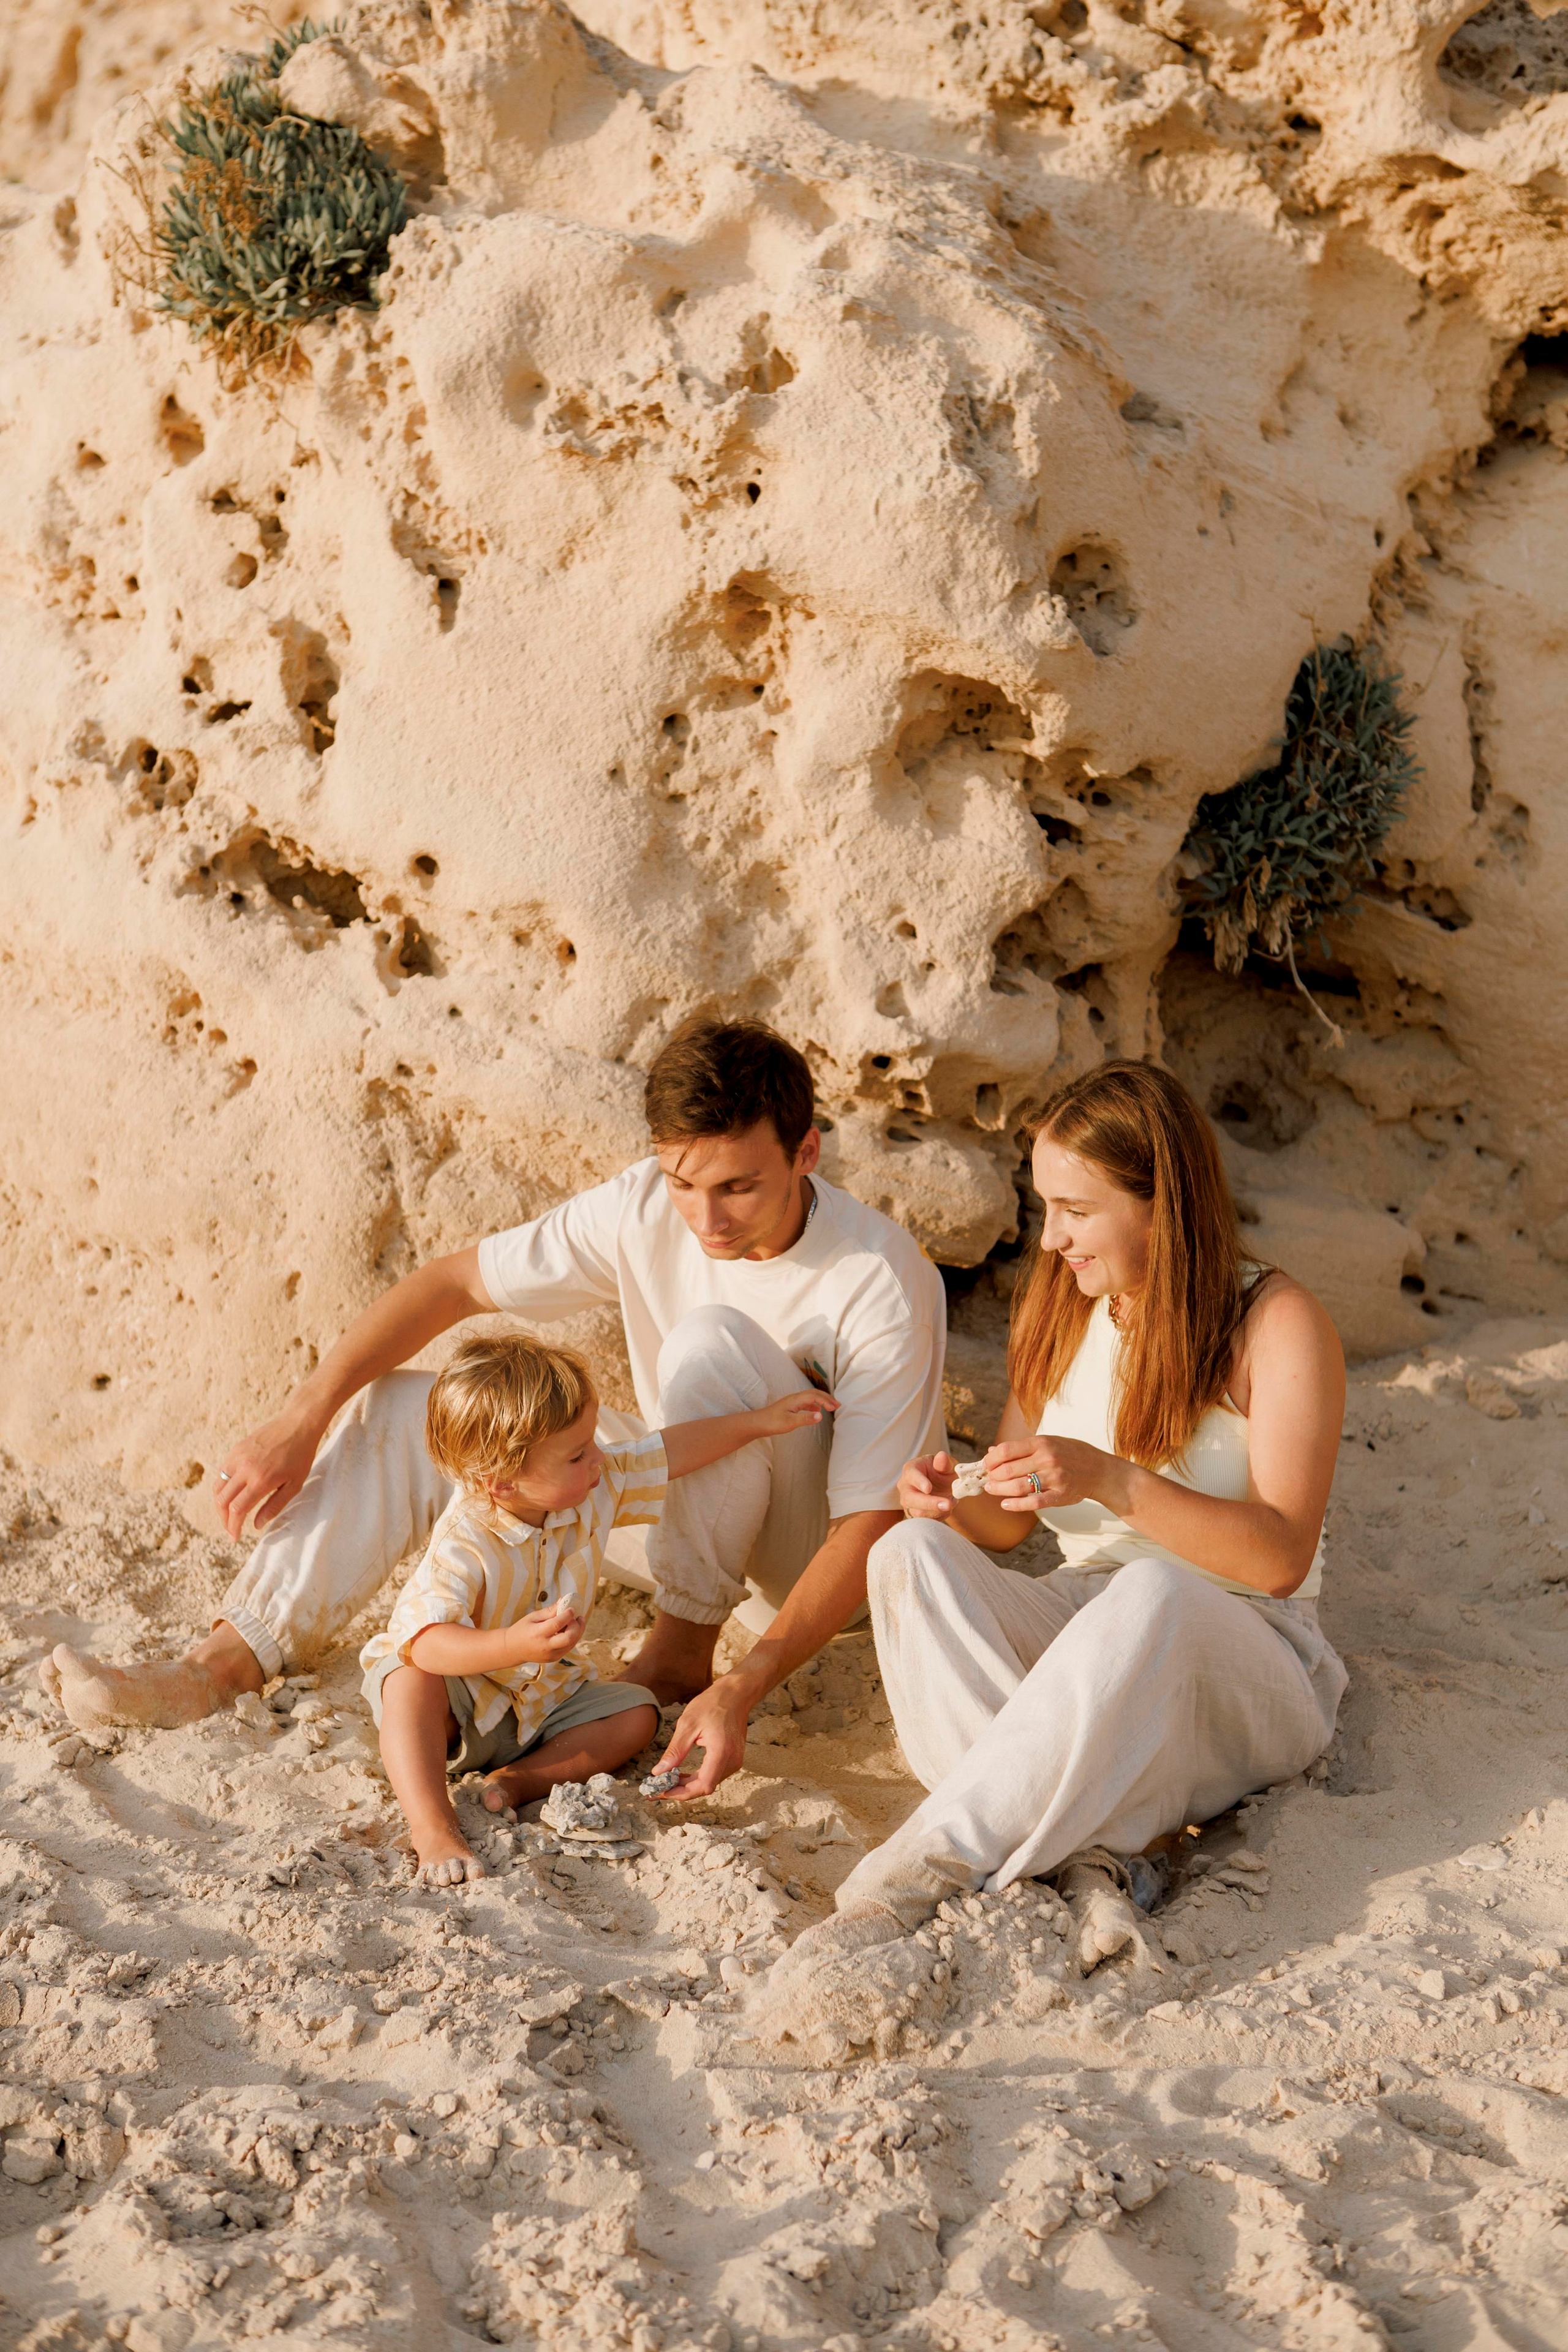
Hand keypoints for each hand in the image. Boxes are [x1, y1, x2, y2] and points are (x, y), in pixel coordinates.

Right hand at [213, 1410, 324, 1538]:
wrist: (298, 1424)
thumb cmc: (301, 1456)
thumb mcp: (294, 1485)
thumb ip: (274, 1506)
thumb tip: (255, 1524)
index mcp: (260, 1480)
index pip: (237, 1510)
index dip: (233, 1527)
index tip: (235, 1537)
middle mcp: (245, 1469)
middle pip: (222, 1501)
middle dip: (224, 1519)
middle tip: (231, 1529)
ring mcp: (237, 1457)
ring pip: (218, 1487)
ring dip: (220, 1504)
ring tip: (229, 1514)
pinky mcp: (236, 1449)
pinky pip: (222, 1472)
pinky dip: (222, 1487)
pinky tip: (232, 1493)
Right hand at [503, 1597, 583, 1664]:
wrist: (513, 1649)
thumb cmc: (522, 1629)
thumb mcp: (533, 1617)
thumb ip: (549, 1611)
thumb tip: (564, 1601)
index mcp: (537, 1634)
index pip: (557, 1624)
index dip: (567, 1615)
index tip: (572, 1608)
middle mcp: (545, 1647)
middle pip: (569, 1638)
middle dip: (577, 1626)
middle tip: (577, 1617)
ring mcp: (550, 1655)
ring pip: (572, 1644)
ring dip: (577, 1631)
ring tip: (575, 1621)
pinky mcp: (554, 1658)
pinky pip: (568, 1647)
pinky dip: (572, 1638)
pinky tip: (569, 1630)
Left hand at [647, 1672, 751, 1799]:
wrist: (736, 1694)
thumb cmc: (712, 1704)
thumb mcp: (688, 1724)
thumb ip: (675, 1751)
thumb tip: (658, 1772)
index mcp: (721, 1752)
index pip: (703, 1786)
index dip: (682, 1793)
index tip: (663, 1792)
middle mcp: (732, 1760)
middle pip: (705, 1787)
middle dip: (681, 1791)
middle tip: (658, 1789)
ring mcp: (735, 1760)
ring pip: (709, 1783)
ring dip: (688, 1785)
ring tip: (667, 1781)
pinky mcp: (733, 1758)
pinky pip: (713, 1775)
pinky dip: (696, 1778)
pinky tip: (682, 1774)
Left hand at [750, 1388, 838, 1439]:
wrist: (758, 1423)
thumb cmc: (772, 1422)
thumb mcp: (790, 1422)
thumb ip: (806, 1418)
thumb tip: (821, 1416)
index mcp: (796, 1399)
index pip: (815, 1396)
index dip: (826, 1401)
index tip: (835, 1408)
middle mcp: (795, 1398)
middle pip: (814, 1394)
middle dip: (827, 1398)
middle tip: (838, 1405)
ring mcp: (792, 1402)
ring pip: (811, 1397)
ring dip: (822, 1401)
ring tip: (831, 1407)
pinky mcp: (790, 1407)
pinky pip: (806, 1403)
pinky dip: (815, 1405)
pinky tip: (817, 1411)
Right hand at [896, 1450, 957, 1518]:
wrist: (942, 1485)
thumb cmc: (942, 1472)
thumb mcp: (946, 1464)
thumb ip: (944, 1462)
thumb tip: (942, 1457)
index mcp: (911, 1469)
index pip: (911, 1475)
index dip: (919, 1482)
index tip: (929, 1488)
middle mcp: (905, 1486)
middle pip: (910, 1498)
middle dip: (929, 1503)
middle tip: (948, 1504)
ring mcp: (907, 1502)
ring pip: (917, 1512)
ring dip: (937, 1511)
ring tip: (952, 1502)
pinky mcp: (913, 1514)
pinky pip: (924, 1521)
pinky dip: (938, 1517)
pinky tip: (947, 1509)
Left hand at [981, 1435, 1106, 1511]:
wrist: (1099, 1470)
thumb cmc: (1070, 1453)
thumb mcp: (1048, 1442)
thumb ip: (1021, 1447)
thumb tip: (992, 1452)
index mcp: (1042, 1443)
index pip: (1007, 1450)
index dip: (991, 1459)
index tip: (985, 1465)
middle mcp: (1047, 1459)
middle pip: (1008, 1470)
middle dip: (992, 1477)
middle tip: (987, 1480)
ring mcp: (1054, 1478)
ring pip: (1017, 1487)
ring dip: (999, 1490)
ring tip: (991, 1490)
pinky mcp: (1060, 1496)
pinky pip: (1033, 1502)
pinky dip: (1016, 1505)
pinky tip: (1005, 1504)